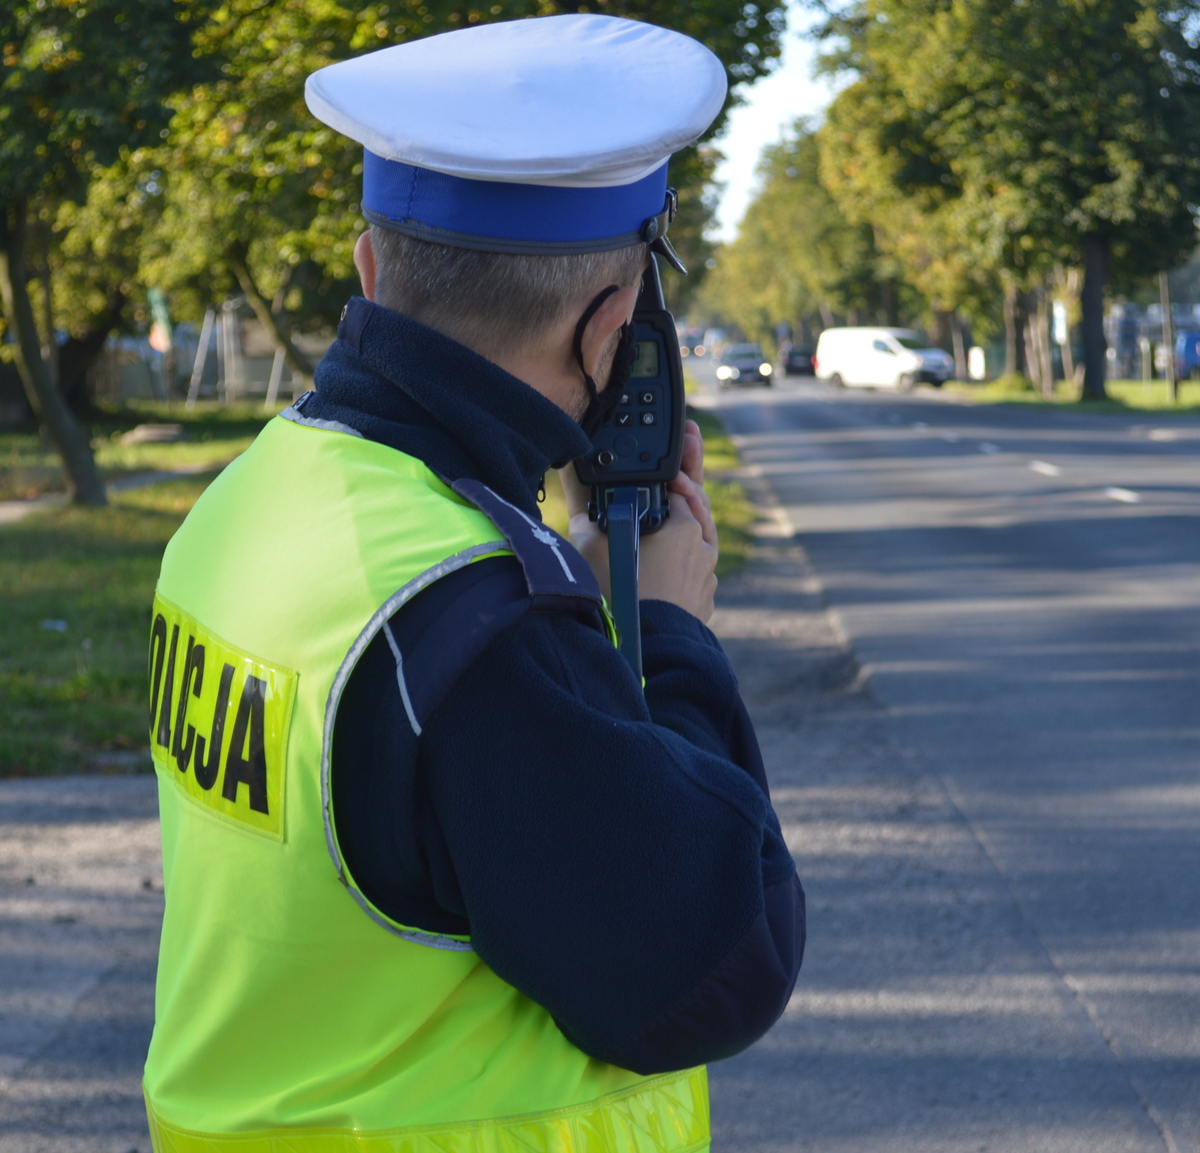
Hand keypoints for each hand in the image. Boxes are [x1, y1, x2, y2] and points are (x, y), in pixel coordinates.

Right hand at [558, 420, 718, 621]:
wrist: (647, 650)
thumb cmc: (620, 597)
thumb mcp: (592, 550)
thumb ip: (586, 519)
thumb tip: (580, 503)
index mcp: (684, 526)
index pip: (679, 483)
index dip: (675, 463)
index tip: (681, 437)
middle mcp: (703, 546)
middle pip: (697, 503)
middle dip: (690, 475)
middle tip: (690, 440)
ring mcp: (706, 575)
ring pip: (702, 534)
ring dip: (691, 514)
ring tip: (683, 495)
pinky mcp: (703, 599)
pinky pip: (699, 565)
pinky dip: (689, 550)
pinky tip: (679, 547)